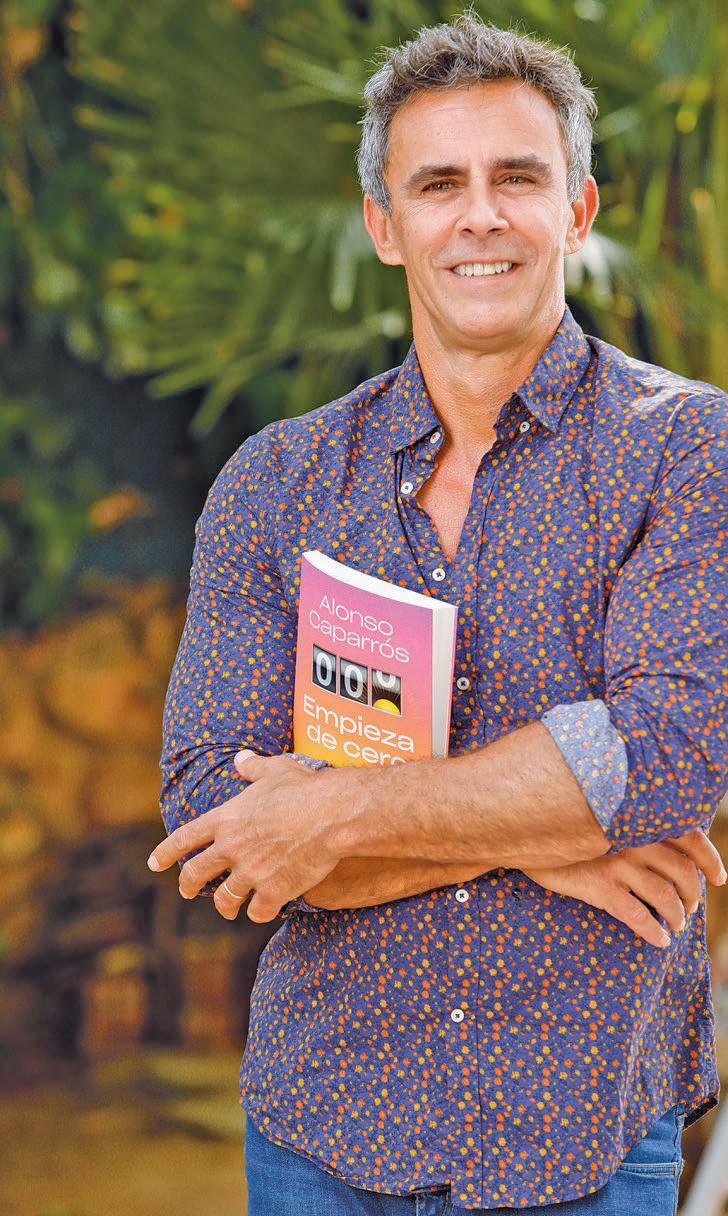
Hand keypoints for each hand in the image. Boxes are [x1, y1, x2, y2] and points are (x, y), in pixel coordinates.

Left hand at [147, 751, 343, 922]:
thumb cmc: (305, 788)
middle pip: (196, 874)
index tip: (154, 864)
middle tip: (188, 891)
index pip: (185, 838)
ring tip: (228, 909)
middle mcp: (232, 848)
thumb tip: (241, 759)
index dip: (166, 852)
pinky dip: (259, 912)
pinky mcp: (273, 891)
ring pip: (225, 899)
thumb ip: (253, 767)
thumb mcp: (275, 769)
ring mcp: (251, 872)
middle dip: (188, 885)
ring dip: (225, 906)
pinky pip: (257, 912)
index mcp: (226, 819)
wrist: (332, 815)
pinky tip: (264, 910)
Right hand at [522, 829, 726, 948]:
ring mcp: (617, 863)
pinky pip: (638, 916)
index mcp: (639, 819)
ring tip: (675, 926)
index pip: (691, 837)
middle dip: (693, 896)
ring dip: (678, 917)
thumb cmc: (563, 823)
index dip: (710, 861)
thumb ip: (631, 823)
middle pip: (683, 873)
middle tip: (688, 908)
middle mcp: (634, 839)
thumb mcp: (602, 814)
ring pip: (666, 898)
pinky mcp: (599, 886)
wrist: (521, 829)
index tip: (718, 878)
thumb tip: (663, 846)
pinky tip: (659, 941)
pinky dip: (655, 932)